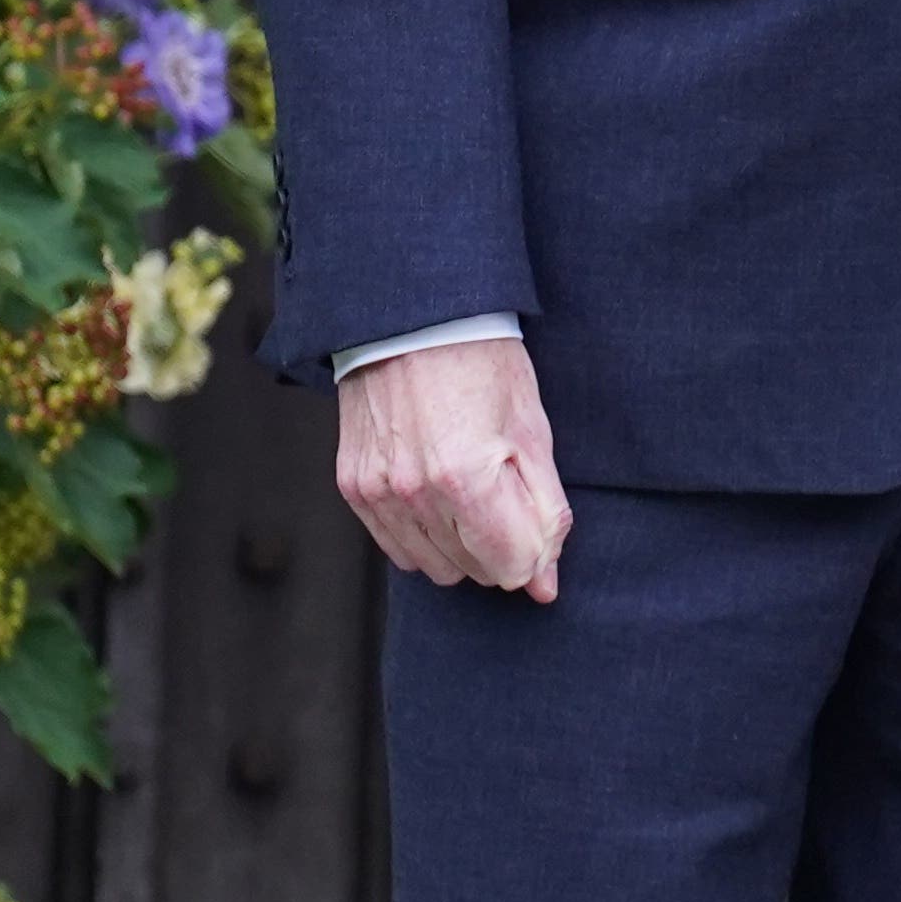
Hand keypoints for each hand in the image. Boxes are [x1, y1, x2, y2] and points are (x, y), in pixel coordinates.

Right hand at [337, 339, 572, 600]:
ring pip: (436, 567)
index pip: (513, 566)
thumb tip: (546, 584)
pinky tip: (438, 492)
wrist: (413, 317)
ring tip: (470, 487)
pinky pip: (397, 548)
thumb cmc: (482, 362)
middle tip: (504, 488)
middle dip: (501, 544)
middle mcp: (415, 493)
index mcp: (467, 477)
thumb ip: (544, 512)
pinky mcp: (354, 487)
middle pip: (476, 571)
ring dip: (462, 545)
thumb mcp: (531, 429)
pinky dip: (424, 534)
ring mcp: (379, 492)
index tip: (535, 514)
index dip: (536, 547)